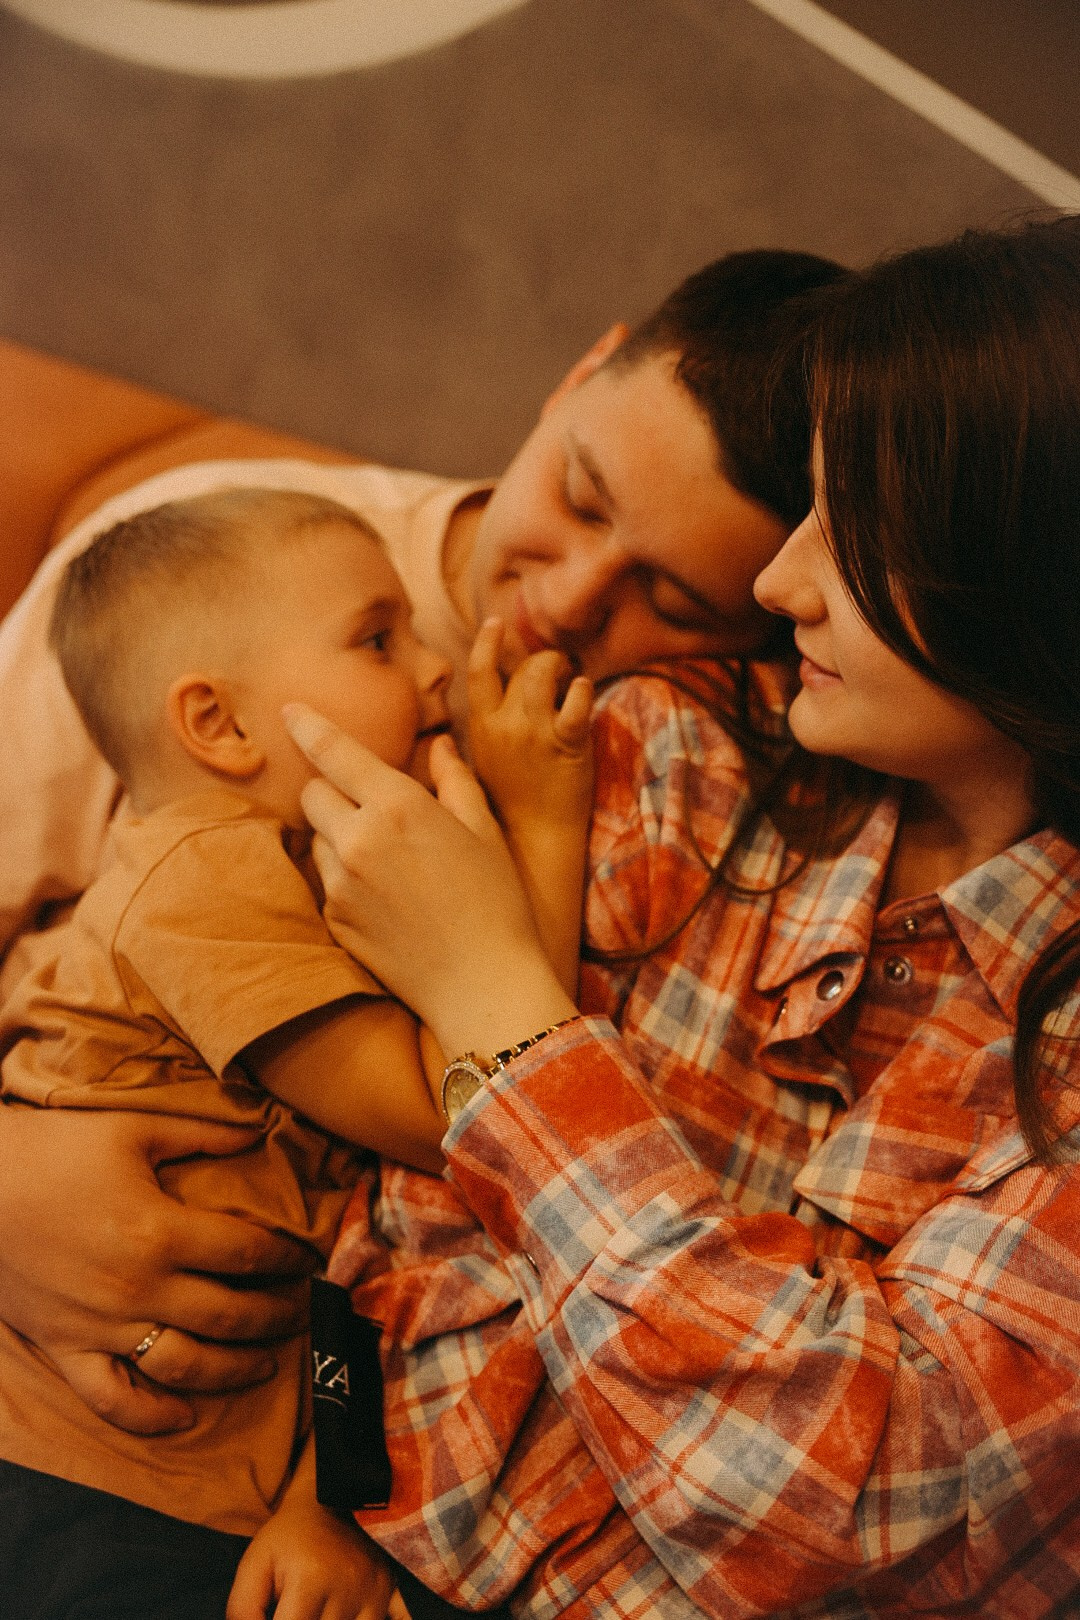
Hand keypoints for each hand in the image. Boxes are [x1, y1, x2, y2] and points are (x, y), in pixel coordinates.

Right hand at [0, 1105, 313, 1434]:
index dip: (288, 1260)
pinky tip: (186, 1415)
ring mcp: (101, 1325)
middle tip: (304, 1311)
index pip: (248, 1255)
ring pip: (185, 1365)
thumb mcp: (133, 1128)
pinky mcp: (65, 1348)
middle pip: (229, 1315)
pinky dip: (152, 1416)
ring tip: (267, 1364)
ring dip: (234, 1369)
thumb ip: (203, 1133)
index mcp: (162, 1231)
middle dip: (277, 1317)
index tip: (310, 1261)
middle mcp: (140, 1287)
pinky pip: (113, 1399)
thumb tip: (259, 1131)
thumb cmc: (55, 1149)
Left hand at [227, 1497, 399, 1619]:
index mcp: (311, 1579)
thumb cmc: (289, 1536)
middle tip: (300, 1611)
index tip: (281, 1615)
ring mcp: (375, 1591)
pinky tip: (357, 1617)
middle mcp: (349, 1587)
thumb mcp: (255, 1564)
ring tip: (320, 1612)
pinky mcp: (392, 1591)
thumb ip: (242, 1611)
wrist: (330, 1498)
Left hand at [284, 704, 575, 1060]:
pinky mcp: (334, 920)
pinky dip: (345, 877)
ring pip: (317, 838)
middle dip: (333, 791)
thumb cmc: (497, 903)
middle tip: (372, 808)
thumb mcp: (485, 831)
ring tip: (389, 862)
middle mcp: (358, 839)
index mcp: (399, 806)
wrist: (483, 986)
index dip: (307, 725)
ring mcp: (340, 884)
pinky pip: (326, 881)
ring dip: (339, 836)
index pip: (334, 751)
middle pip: (313, 793)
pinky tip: (387, 897)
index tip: (289, 710)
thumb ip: (454, 780)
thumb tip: (438, 746)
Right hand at [467, 618, 593, 831]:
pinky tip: (584, 689)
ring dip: (561, 666)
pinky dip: (581, 689)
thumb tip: (442, 740)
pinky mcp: (567, 743)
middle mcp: (506, 724)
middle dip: (541, 660)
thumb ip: (468, 743)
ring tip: (570, 677)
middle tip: (556, 669)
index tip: (495, 624)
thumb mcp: (477, 767)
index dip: (487, 642)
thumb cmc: (507, 805)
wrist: (533, 837)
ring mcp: (536, 732)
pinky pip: (576, 702)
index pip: (479, 671)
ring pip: (545, 673)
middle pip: (522, 667)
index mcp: (481, 726)